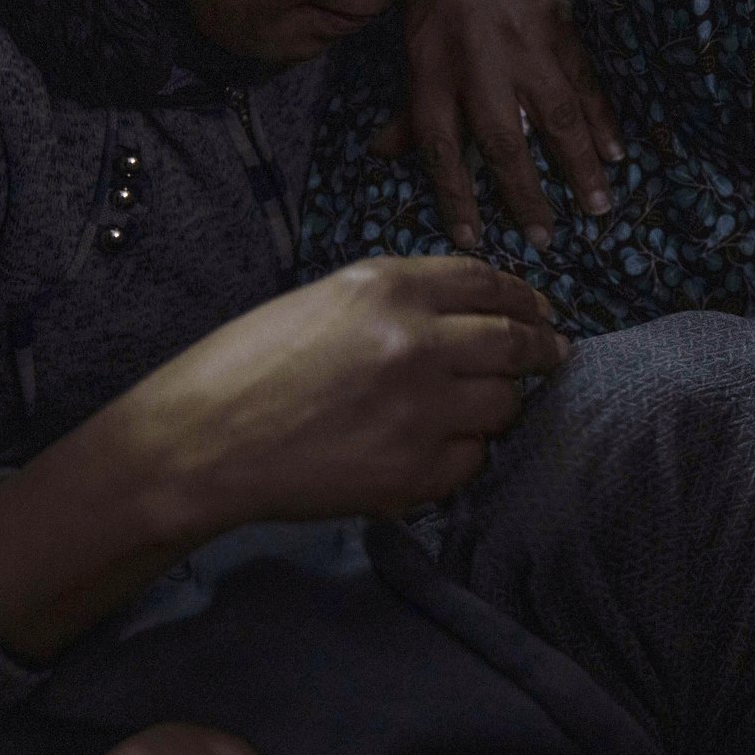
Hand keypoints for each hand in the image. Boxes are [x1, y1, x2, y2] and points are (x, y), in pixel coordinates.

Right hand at [0, 255, 569, 659]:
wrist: (201, 441)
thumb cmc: (250, 366)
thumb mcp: (326, 301)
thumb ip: (402, 299)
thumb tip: (474, 313)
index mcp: (390, 288)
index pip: (490, 284)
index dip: (524, 298)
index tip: (540, 311)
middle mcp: (417, 342)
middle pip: (515, 344)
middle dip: (541, 350)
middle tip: (552, 356)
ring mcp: (422, 410)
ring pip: (504, 405)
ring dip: (497, 407)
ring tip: (474, 410)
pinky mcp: (416, 471)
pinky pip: (473, 460)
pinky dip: (463, 456)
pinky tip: (430, 451)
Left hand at [379, 0, 620, 248]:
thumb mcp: (409, 46)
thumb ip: (404, 106)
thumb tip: (384, 154)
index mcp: (433, 74)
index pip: (440, 151)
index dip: (455, 198)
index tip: (473, 238)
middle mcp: (479, 69)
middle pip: (502, 146)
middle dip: (525, 195)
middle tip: (546, 238)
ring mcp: (524, 50)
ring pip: (554, 119)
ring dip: (577, 167)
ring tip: (598, 205)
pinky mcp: (558, 30)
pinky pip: (583, 83)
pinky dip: (601, 118)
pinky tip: (615, 150)